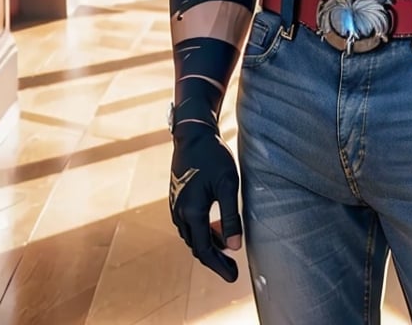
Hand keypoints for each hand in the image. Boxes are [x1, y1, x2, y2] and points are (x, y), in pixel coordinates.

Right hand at [169, 124, 242, 281]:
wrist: (193, 135)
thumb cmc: (213, 157)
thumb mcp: (228, 185)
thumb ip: (230, 217)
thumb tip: (235, 247)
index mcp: (192, 213)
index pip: (204, 250)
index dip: (218, 266)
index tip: (233, 277)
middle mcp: (180, 213)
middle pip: (197, 245)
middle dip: (214, 258)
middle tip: (232, 267)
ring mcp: (176, 205)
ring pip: (192, 235)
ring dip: (208, 243)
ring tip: (227, 246)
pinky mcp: (177, 197)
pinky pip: (188, 223)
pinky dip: (202, 230)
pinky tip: (215, 226)